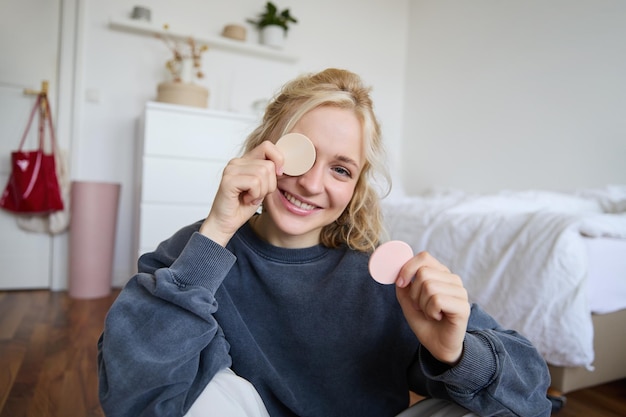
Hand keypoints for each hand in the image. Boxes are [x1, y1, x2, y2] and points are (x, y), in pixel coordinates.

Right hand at [199, 141, 283, 245]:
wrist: (226, 223)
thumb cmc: (243, 206)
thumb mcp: (262, 187)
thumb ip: (270, 173)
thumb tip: (283, 166)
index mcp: (245, 160)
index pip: (268, 146)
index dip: (278, 160)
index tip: (279, 175)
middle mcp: (237, 162)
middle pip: (269, 165)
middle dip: (269, 185)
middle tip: (257, 194)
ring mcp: (231, 170)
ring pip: (263, 173)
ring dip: (262, 191)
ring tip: (250, 197)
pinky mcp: (228, 180)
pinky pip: (254, 182)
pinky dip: (255, 195)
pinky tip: (246, 200)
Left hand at [395, 251, 469, 365]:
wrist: (437, 345)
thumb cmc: (425, 322)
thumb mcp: (408, 301)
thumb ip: (403, 285)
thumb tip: (398, 271)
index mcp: (440, 273)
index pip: (424, 257)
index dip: (408, 268)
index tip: (400, 283)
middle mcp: (452, 279)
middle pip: (423, 273)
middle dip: (414, 293)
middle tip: (421, 306)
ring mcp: (460, 292)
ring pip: (429, 286)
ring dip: (423, 304)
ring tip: (430, 313)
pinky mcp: (463, 306)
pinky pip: (437, 300)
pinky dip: (431, 311)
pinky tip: (438, 317)